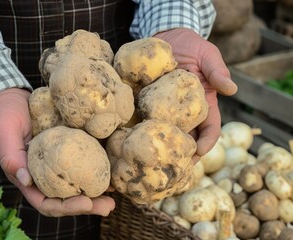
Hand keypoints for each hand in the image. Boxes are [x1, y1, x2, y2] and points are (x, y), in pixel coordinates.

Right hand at [0, 88, 114, 216]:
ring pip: (77, 185)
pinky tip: (112, 172)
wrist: (12, 99)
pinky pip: (83, 163)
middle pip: (66, 199)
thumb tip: (26, 181)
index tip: (86, 202)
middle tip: (108, 207)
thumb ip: (11, 158)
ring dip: (96, 193)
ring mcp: (57, 164)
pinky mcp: (68, 150)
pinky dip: (97, 170)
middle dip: (88, 206)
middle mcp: (44, 175)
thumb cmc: (3, 117)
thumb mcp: (3, 135)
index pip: (46, 202)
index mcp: (28, 178)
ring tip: (115, 196)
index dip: (65, 207)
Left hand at [155, 28, 237, 162]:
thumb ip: (217, 71)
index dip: (207, 142)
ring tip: (154, 162)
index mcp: (203, 105)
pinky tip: (135, 141)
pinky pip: (144, 119)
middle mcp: (184, 112)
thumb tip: (232, 89)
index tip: (199, 152)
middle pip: (187, 138)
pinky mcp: (146, 103)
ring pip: (166, 134)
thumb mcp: (208, 55)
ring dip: (162, 149)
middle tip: (174, 169)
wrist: (167, 38)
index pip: (210, 128)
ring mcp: (164, 109)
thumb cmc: (192, 47)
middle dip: (183, 155)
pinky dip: (142, 132)